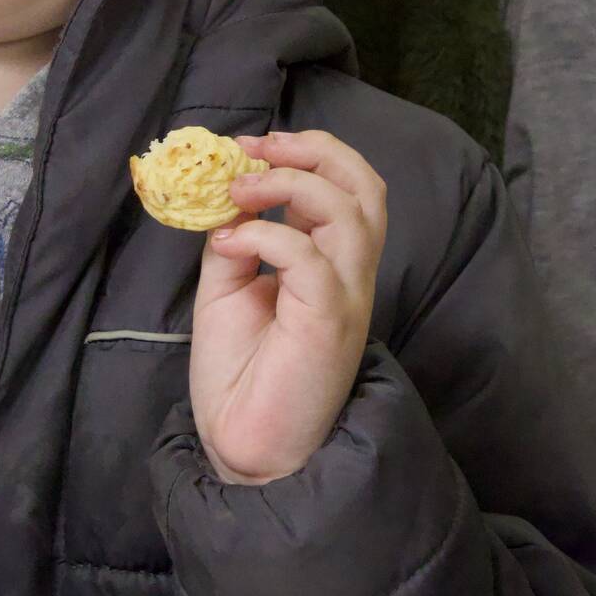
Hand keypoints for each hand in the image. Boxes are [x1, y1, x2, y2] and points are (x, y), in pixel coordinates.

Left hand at [187, 129, 385, 484]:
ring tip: (237, 191)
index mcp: (330, 264)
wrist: (245, 447)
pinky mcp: (329, 322)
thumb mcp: (228, 291)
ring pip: (351, 211)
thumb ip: (234, 243)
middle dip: (316, 151)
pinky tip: (228, 245)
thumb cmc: (242, 376)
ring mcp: (346, 298)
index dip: (303, 154)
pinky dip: (266, 234)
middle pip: (367, 187)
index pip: (346, 188)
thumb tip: (228, 200)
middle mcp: (349, 276)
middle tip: (256, 148)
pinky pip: (309, 258)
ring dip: (290, 183)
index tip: (246, 148)